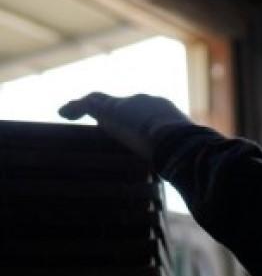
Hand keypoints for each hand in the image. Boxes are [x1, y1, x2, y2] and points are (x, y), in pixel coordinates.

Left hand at [58, 92, 192, 160]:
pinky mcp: (110, 109)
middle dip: (113, 113)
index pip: (146, 111)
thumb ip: (177, 157)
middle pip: (123, 104)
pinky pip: (86, 103)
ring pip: (101, 101)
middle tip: (101, 126)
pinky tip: (63, 113)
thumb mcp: (181, 153)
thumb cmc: (185, 152)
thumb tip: (184, 174)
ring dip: (86, 106)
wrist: (177, 141)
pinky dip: (74, 107)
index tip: (132, 132)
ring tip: (71, 113)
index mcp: (164, 110)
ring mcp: (127, 103)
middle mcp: (146, 102)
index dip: (137, 120)